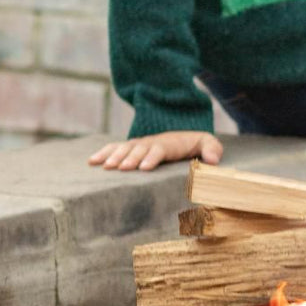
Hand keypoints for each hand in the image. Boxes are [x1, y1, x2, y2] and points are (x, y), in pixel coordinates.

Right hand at [88, 131, 222, 171]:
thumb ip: (212, 149)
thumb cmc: (195, 145)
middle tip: (120, 168)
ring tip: (104, 167)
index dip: (152, 157)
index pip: (160, 149)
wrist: (182, 137)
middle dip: (130, 158)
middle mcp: (151, 142)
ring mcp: (139, 144)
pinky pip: (115, 148)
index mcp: (170, 143)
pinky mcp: (130, 148)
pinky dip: (103, 153)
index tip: (144, 167)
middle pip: (139, 149)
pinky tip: (91, 161)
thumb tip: (214, 160)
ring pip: (125, 148)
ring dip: (114, 156)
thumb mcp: (208, 144)